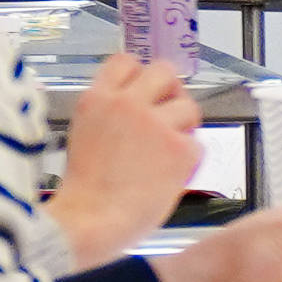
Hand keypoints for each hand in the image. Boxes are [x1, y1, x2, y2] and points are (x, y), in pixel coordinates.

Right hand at [44, 54, 201, 269]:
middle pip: (164, 71)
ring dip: (184, 124)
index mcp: (97, 99)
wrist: (91, 220)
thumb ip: (110, 117)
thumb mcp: (84, 136)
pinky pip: (198, 144)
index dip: (140, 74)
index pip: (126, 61)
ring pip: (188, 105)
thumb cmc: (85, 192)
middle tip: (169, 110)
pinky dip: (190, 159)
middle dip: (171, 89)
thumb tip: (137, 114)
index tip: (146, 88)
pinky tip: (174, 173)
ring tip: (172, 148)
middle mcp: (127, 104)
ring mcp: (156, 124)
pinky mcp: (179, 149)